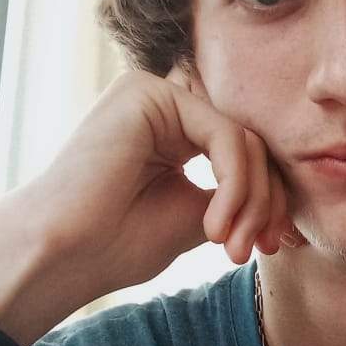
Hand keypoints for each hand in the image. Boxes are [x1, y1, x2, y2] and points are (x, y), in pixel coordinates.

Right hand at [0, 66, 295, 343]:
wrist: (63, 254)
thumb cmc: (116, 244)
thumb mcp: (197, 217)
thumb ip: (236, 194)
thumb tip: (282, 192)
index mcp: (173, 130)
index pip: (246, 154)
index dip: (269, 201)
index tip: (271, 248)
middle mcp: (165, 105)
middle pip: (250, 144)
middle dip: (265, 203)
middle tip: (258, 251)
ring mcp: (154, 93)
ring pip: (242, 141)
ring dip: (251, 202)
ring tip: (230, 247)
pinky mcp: (148, 92)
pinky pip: (223, 135)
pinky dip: (234, 185)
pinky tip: (214, 225)